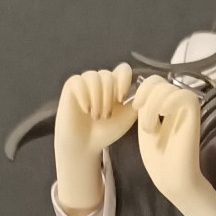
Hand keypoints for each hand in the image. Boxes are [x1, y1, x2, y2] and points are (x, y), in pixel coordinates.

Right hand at [55, 63, 136, 205]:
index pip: (123, 69)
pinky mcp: (72, 85)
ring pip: (94, 77)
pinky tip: (85, 110)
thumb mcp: (128, 117)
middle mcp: (101, 81)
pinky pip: (79, 82)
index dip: (123, 80)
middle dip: (108, 99)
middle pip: (108, 75)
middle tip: (105, 117)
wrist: (85, 145)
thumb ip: (137, 101)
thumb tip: (143, 87)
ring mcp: (85, 82)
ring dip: (97, 100)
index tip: (121, 99)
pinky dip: (84, 97)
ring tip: (95, 116)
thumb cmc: (106, 132)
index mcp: (115, 86)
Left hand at [133, 75, 203, 209]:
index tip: (135, 108)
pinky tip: (164, 114)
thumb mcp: (146, 127)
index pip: (154, 82)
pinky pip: (184, 95)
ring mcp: (186, 109)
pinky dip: (170, 101)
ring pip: (167, 88)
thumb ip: (146, 107)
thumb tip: (143, 88)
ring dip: (152, 108)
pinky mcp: (194, 116)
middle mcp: (176, 105)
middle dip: (145, 99)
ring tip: (150, 130)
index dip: (141, 89)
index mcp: (164, 106)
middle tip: (144, 125)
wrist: (171, 179)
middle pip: (159, 82)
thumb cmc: (158, 160)